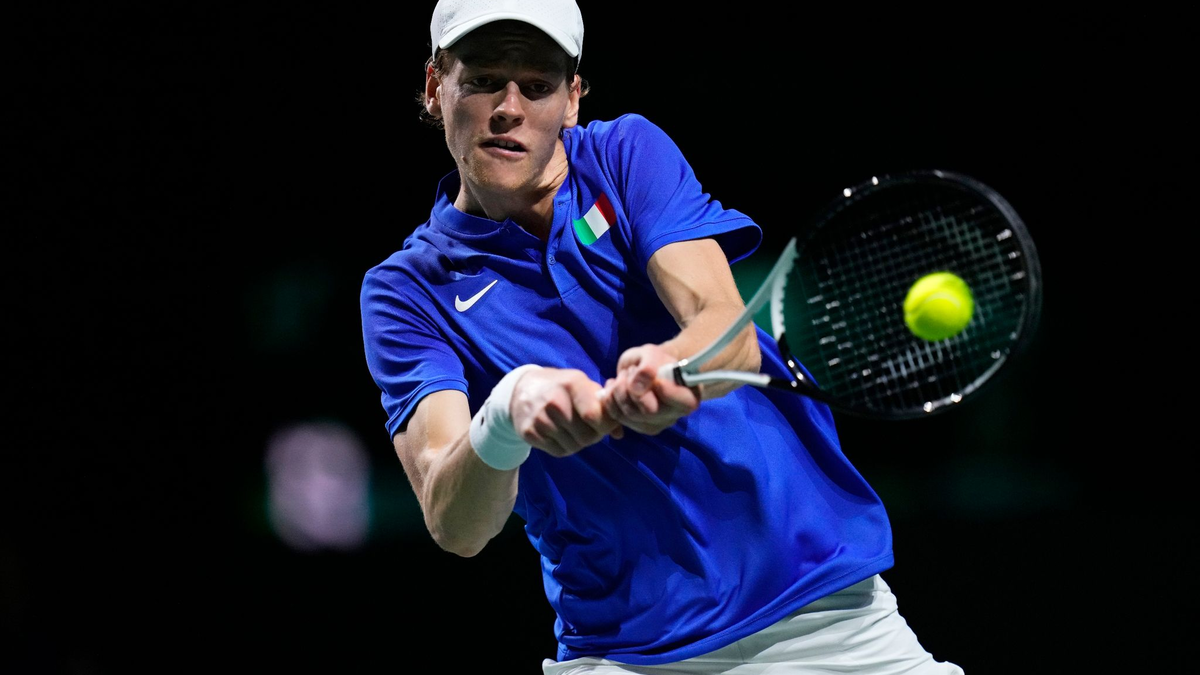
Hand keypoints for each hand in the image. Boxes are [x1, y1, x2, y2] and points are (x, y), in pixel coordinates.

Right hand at [509, 367, 623, 457]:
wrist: (524, 389)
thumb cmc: (562, 388)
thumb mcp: (584, 386)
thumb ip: (604, 406)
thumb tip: (619, 433)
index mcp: (572, 384)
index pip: (594, 416)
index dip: (605, 424)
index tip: (603, 422)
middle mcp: (555, 401)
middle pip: (587, 436)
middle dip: (593, 435)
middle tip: (588, 427)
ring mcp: (540, 418)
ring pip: (574, 447)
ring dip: (579, 442)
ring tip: (573, 429)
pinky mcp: (529, 433)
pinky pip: (559, 451)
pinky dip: (564, 447)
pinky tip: (560, 434)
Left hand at [600, 344, 699, 435]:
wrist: (643, 369)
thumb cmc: (653, 361)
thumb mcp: (652, 354)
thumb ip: (648, 366)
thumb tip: (637, 388)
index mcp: (689, 395)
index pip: (684, 403)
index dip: (668, 393)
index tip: (657, 380)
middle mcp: (675, 415)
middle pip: (649, 411)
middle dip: (632, 387)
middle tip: (631, 371)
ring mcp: (656, 424)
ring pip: (630, 414)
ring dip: (619, 390)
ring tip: (623, 377)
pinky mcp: (638, 427)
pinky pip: (617, 417)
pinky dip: (610, 400)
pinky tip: (614, 388)